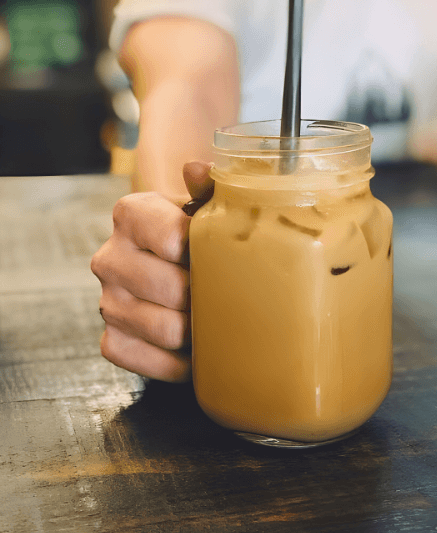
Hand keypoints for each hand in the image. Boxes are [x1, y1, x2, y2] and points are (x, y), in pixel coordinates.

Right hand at [91, 161, 212, 381]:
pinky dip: (176, 362)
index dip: (208, 253)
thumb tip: (197, 170)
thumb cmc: (201, 230)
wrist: (177, 259)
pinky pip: (142, 360)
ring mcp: (107, 300)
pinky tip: (196, 350)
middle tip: (233, 294)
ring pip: (161, 328)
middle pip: (171, 289)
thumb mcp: (209, 202)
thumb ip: (211, 184)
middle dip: (208, 296)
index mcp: (131, 213)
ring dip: (197, 330)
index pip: (172, 239)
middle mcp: (109, 256)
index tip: (228, 256)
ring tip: (218, 320)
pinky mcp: (112, 338)